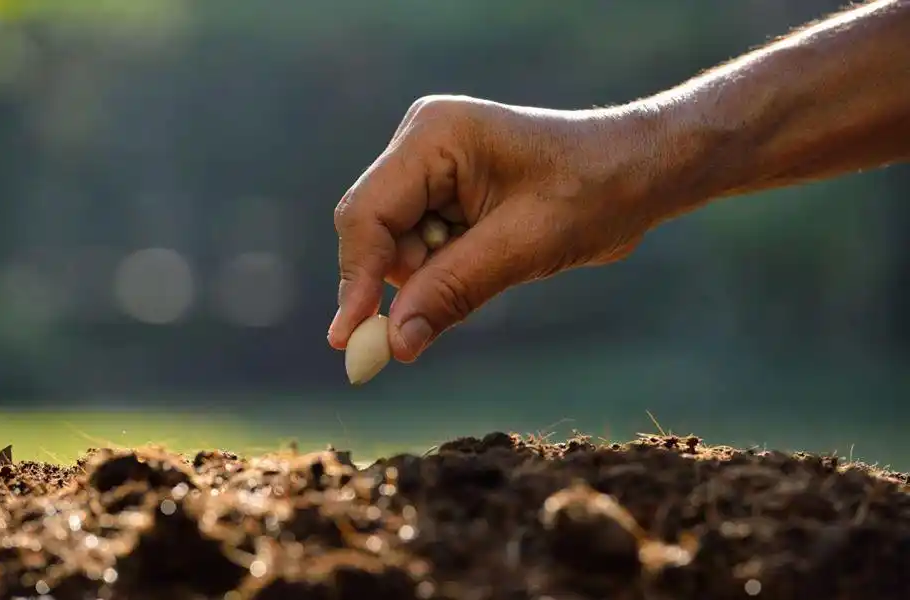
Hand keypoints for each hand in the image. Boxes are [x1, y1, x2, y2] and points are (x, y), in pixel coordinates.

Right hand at [328, 95, 669, 362]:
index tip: (350, 340)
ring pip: (397, 248)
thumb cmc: (594, 191)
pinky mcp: (446, 194)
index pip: (368, 215)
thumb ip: (452, 291)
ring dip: (428, 280)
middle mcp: (422, 146)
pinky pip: (422, 249)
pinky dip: (442, 274)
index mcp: (434, 136)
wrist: (640, 173)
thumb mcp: (523, 245)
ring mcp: (431, 169)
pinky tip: (488, 264)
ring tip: (494, 268)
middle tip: (413, 339)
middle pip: (375, 233)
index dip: (356, 280)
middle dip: (399, 284)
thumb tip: (393, 345)